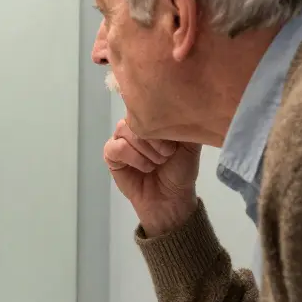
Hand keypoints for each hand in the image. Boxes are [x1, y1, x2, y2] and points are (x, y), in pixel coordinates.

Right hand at [103, 118, 201, 236]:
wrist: (171, 197)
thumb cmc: (181, 170)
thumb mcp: (191, 144)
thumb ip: (187, 124)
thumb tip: (186, 107)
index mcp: (151, 119)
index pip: (146, 104)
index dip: (159, 121)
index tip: (174, 142)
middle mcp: (134, 125)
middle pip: (134, 117)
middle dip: (153, 138)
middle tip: (167, 154)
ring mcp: (121, 139)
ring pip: (124, 130)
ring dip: (144, 149)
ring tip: (157, 163)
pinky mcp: (111, 155)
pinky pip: (116, 148)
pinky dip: (133, 158)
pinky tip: (145, 168)